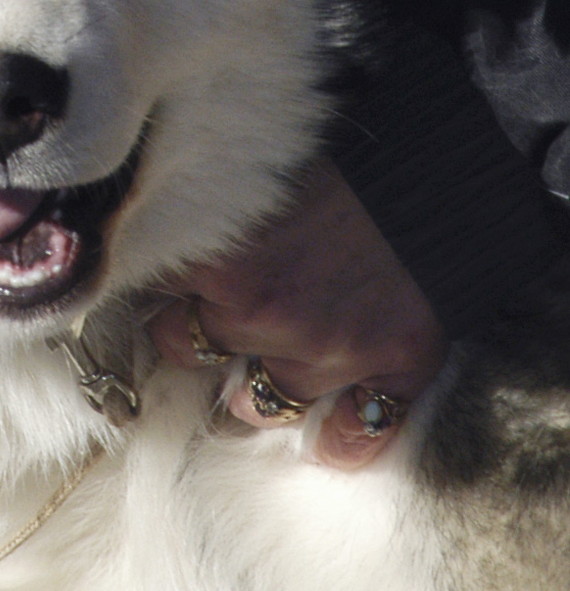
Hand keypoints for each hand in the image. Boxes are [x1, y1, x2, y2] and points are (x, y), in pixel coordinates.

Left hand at [150, 158, 445, 467]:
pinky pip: (347, 439)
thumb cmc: (342, 150)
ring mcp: (325, 352)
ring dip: (253, 386)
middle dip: (192, 331)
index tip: (155, 272)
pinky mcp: (388, 373)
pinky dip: (337, 436)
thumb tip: (152, 194)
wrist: (442, 163)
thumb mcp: (255, 158)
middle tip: (206, 312)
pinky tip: (329, 421)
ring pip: (256, 405)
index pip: (148, 280)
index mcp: (220, 252)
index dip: (153, 274)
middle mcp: (262, 313)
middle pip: (186, 348)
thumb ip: (205, 192)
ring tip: (261, 360)